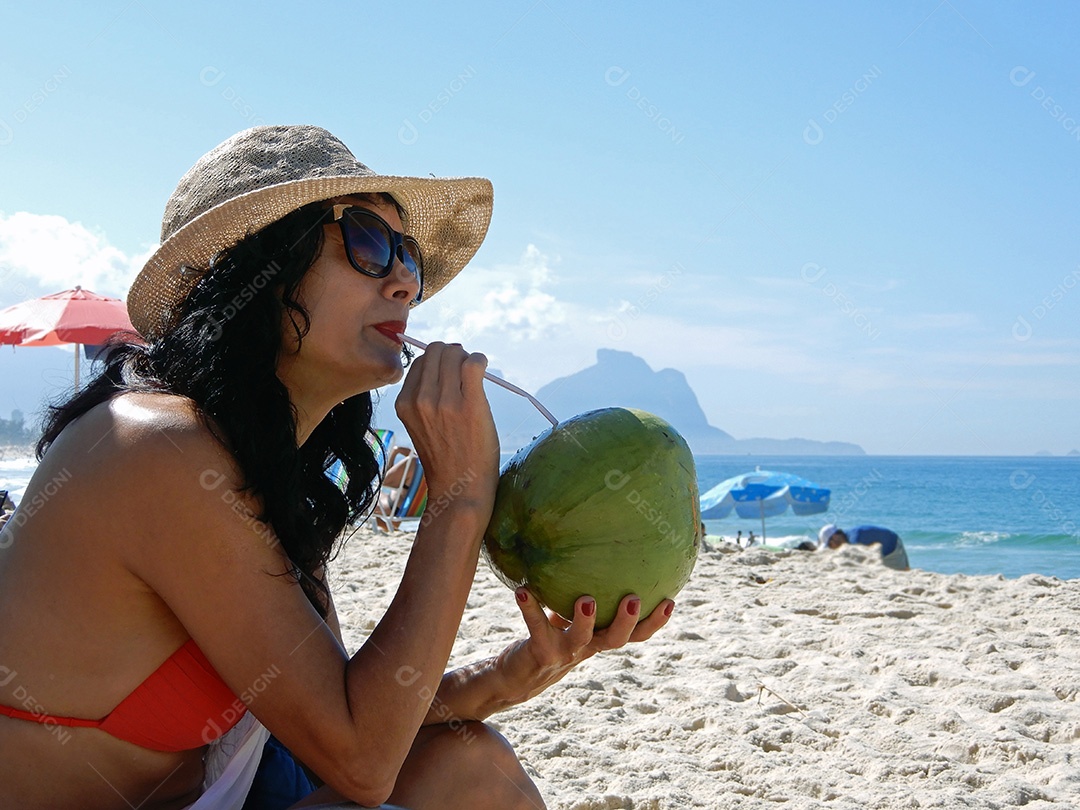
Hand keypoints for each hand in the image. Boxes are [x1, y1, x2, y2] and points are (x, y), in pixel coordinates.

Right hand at [395, 341, 499, 505]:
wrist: (460, 488)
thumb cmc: (445, 457)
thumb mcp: (421, 425)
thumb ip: (424, 396)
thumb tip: (446, 361)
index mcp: (405, 403)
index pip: (420, 361)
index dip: (438, 361)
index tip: (451, 373)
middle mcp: (421, 399)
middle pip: (437, 351)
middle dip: (453, 355)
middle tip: (465, 372)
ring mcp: (445, 401)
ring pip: (455, 353)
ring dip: (468, 357)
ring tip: (475, 375)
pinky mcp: (470, 403)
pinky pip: (474, 362)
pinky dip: (480, 360)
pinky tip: (484, 370)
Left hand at [495, 589, 674, 703]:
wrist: (517, 676)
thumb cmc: (547, 637)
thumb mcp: (567, 615)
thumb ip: (582, 592)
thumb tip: (593, 549)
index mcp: (598, 638)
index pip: (634, 634)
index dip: (654, 622)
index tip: (671, 601)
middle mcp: (586, 647)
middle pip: (615, 640)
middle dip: (628, 622)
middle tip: (634, 599)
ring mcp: (564, 652)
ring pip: (580, 639)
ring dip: (585, 620)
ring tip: (586, 599)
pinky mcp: (540, 652)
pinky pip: (536, 627)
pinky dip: (530, 608)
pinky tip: (522, 590)